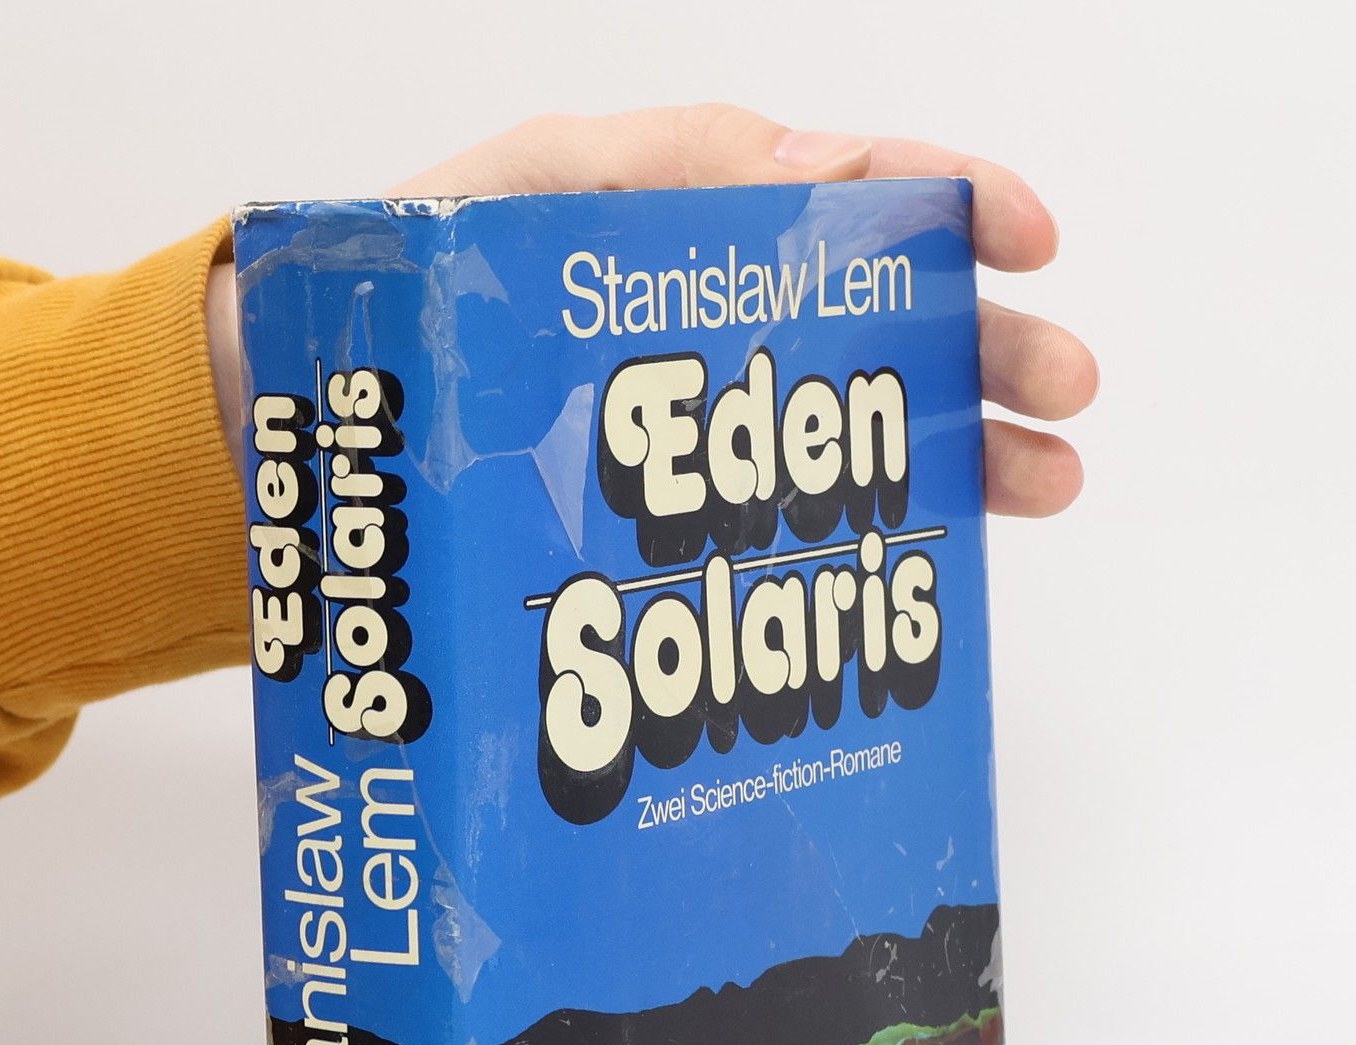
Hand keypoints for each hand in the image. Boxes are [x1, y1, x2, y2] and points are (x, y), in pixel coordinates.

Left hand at [209, 105, 1094, 516]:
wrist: (291, 443)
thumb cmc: (388, 309)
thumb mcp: (505, 202)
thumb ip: (652, 175)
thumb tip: (817, 167)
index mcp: (679, 226)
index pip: (841, 194)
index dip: (949, 205)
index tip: (1030, 241)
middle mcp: (701, 330)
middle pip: (874, 326)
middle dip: (982, 352)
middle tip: (1064, 398)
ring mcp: (687, 436)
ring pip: (849, 434)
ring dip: (957, 454)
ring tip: (1040, 488)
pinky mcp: (657, 528)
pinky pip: (779, 525)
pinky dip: (857, 539)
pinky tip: (919, 566)